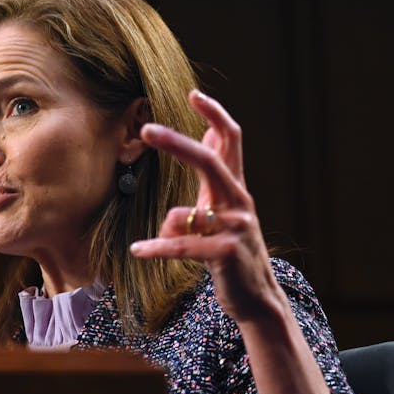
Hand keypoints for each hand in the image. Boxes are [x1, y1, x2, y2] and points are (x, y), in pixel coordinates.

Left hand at [130, 90, 285, 324]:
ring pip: (182, 215)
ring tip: (159, 248)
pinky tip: (137, 249)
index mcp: (236, 189)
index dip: (215, 115)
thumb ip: (216, 176)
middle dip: (177, 143)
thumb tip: (208, 132)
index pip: (232, 141)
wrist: (256, 299)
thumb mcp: (224, 210)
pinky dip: (156, 248)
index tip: (193, 94)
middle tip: (146, 129)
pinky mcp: (226, 253)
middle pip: (210, 161)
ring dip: (165, 232)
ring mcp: (236, 228)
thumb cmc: (231, 252)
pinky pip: (180, 245)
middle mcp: (240, 202)